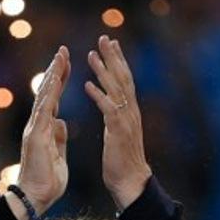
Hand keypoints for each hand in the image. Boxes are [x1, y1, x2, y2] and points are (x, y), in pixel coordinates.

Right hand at [13, 46, 70, 219]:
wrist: (35, 198)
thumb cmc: (47, 181)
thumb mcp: (58, 154)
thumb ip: (58, 137)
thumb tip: (61, 122)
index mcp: (45, 128)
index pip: (53, 99)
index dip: (60, 81)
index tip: (68, 64)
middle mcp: (37, 125)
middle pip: (46, 92)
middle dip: (55, 70)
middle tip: (63, 51)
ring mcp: (35, 129)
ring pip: (44, 97)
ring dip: (52, 76)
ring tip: (60, 57)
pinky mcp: (36, 137)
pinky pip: (43, 111)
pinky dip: (49, 95)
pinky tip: (54, 81)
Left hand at [84, 35, 151, 210]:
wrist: (131, 182)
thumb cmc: (122, 162)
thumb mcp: (119, 134)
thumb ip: (116, 119)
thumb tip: (112, 108)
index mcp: (129, 112)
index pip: (125, 80)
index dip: (118, 62)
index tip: (111, 45)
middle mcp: (130, 112)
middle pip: (123, 78)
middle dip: (113, 57)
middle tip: (104, 38)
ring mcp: (126, 120)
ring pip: (116, 89)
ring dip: (103, 70)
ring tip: (92, 54)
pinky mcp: (118, 131)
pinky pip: (108, 109)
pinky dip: (98, 96)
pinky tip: (88, 85)